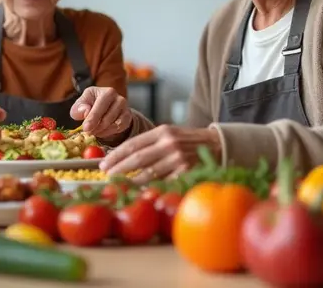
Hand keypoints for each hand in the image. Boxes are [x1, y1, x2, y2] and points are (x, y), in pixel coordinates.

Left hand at [71, 86, 132, 138]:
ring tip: (93, 131)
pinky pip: (120, 128)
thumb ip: (79, 107)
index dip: (92, 117)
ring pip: (115, 124)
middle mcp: (119, 98)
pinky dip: (109, 132)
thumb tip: (85, 111)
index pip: (100, 105)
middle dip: (97, 126)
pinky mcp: (128, 118)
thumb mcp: (81, 103)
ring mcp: (125, 108)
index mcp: (107, 92)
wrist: (104, 108)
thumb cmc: (91, 104)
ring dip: (102, 130)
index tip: (86, 128)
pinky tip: (101, 132)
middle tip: (88, 132)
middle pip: (109, 116)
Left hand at [99, 125, 220, 183]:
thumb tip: (123, 157)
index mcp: (163, 131)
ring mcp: (178, 159)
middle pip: (137, 158)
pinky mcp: (186, 173)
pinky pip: (162, 183)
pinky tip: (140, 192)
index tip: (104, 163)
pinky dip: (149, 188)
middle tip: (106, 175)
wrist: (217, 145)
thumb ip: (150, 143)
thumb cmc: (188, 141)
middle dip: (118, 168)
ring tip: (118, 185)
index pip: (133, 143)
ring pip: (147, 173)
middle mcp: (169, 143)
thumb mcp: (170, 134)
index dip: (116, 155)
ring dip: (130, 181)